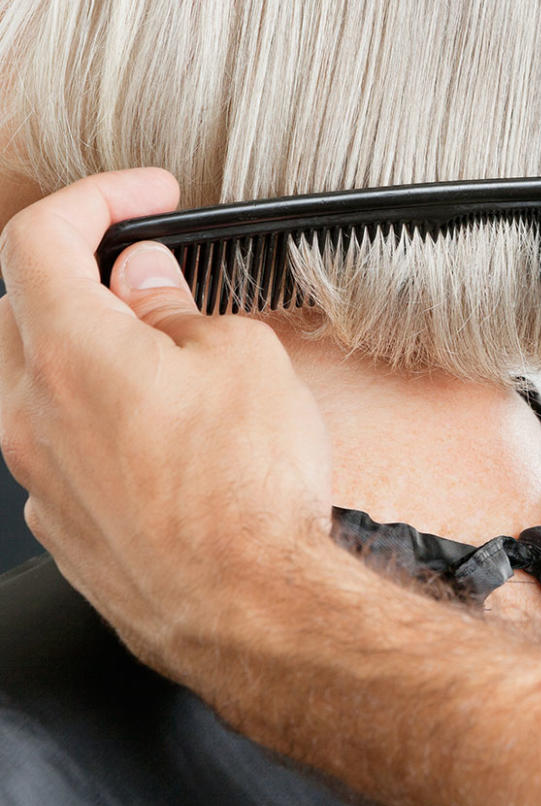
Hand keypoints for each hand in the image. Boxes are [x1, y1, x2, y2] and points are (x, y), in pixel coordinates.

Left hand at [0, 169, 332, 671]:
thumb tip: (146, 280)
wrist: (251, 609)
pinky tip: (161, 434)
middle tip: (154, 280)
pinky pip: (57, 445)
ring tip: (166, 362)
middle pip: (20, 307)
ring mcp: (38, 475)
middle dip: (83, 276)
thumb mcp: (241, 358)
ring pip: (33, 381)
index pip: (38, 236)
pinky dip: (95, 416)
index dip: (95, 196)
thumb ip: (178, 307)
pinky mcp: (62, 524)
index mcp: (70, 352)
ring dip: (88, 351)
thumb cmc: (249, 488)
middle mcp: (31, 412)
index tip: (145, 196)